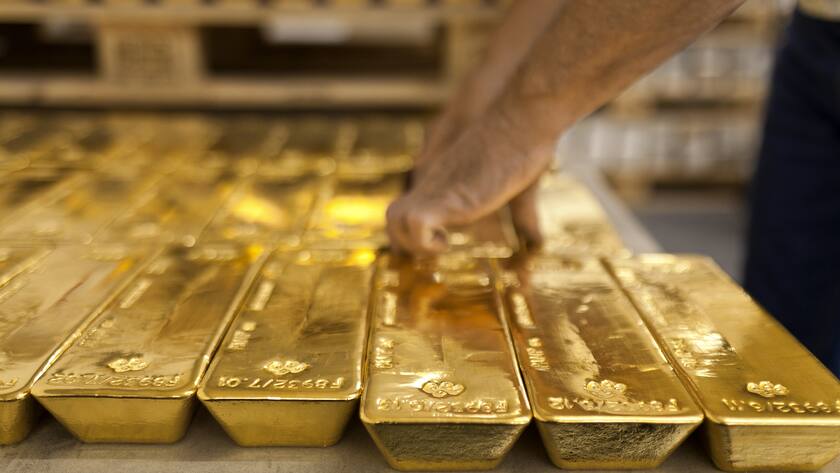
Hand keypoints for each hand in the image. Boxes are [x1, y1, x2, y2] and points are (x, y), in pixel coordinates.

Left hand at [387, 113, 553, 254]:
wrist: (521, 118)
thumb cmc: (524, 147)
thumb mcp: (519, 189)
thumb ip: (521, 216)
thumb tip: (536, 241)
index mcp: (443, 182)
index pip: (408, 209)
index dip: (413, 232)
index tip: (438, 244)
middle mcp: (432, 185)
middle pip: (393, 216)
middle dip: (405, 241)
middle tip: (436, 248)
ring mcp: (436, 189)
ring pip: (393, 220)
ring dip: (411, 243)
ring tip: (441, 245)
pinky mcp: (446, 195)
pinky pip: (415, 223)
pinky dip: (423, 241)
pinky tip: (447, 241)